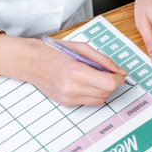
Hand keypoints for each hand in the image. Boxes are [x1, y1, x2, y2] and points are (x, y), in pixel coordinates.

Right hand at [0, 36, 124, 106]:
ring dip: (102, 90)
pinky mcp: (66, 103)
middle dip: (111, 83)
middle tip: (107, 73)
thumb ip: (103, 60)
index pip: (108, 83)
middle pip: (106, 93)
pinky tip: (83, 82)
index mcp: (76, 71)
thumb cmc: (54, 52)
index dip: (118, 79)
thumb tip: (120, 72)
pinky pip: (88, 102)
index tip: (118, 74)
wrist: (31, 62)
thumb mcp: (81, 48)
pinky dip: (91, 93)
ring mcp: (68, 98)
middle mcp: (71, 88)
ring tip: (93, 77)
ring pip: (99, 100)